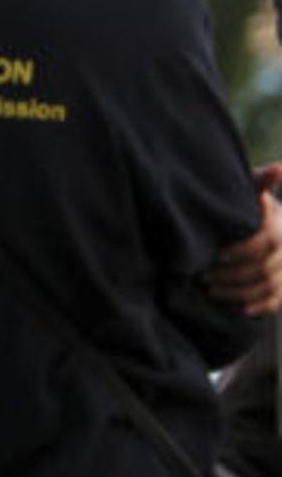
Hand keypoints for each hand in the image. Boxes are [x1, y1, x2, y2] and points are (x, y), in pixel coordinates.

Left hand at [204, 163, 281, 316]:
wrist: (269, 223)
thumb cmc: (251, 205)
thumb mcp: (252, 190)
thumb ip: (261, 182)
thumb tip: (279, 167)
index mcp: (281, 226)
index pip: (266, 242)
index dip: (241, 250)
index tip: (215, 254)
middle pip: (264, 268)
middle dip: (232, 275)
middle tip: (203, 278)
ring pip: (269, 286)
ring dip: (239, 293)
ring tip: (211, 292)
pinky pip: (277, 301)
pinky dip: (259, 307)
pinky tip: (239, 309)